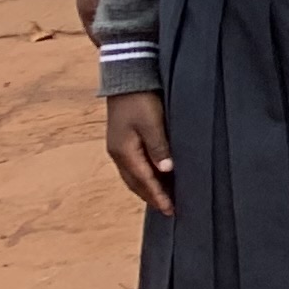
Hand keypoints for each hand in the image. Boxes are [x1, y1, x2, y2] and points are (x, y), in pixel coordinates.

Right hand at [107, 94, 174, 212]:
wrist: (126, 79)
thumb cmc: (141, 99)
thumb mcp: (152, 122)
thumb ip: (159, 147)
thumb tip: (166, 170)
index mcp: (124, 152)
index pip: (144, 181)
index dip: (158, 196)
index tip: (170, 209)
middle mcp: (118, 153)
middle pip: (136, 183)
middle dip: (152, 197)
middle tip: (169, 209)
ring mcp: (118, 148)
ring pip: (133, 176)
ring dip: (147, 188)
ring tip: (163, 198)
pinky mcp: (122, 141)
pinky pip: (133, 166)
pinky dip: (144, 176)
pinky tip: (155, 177)